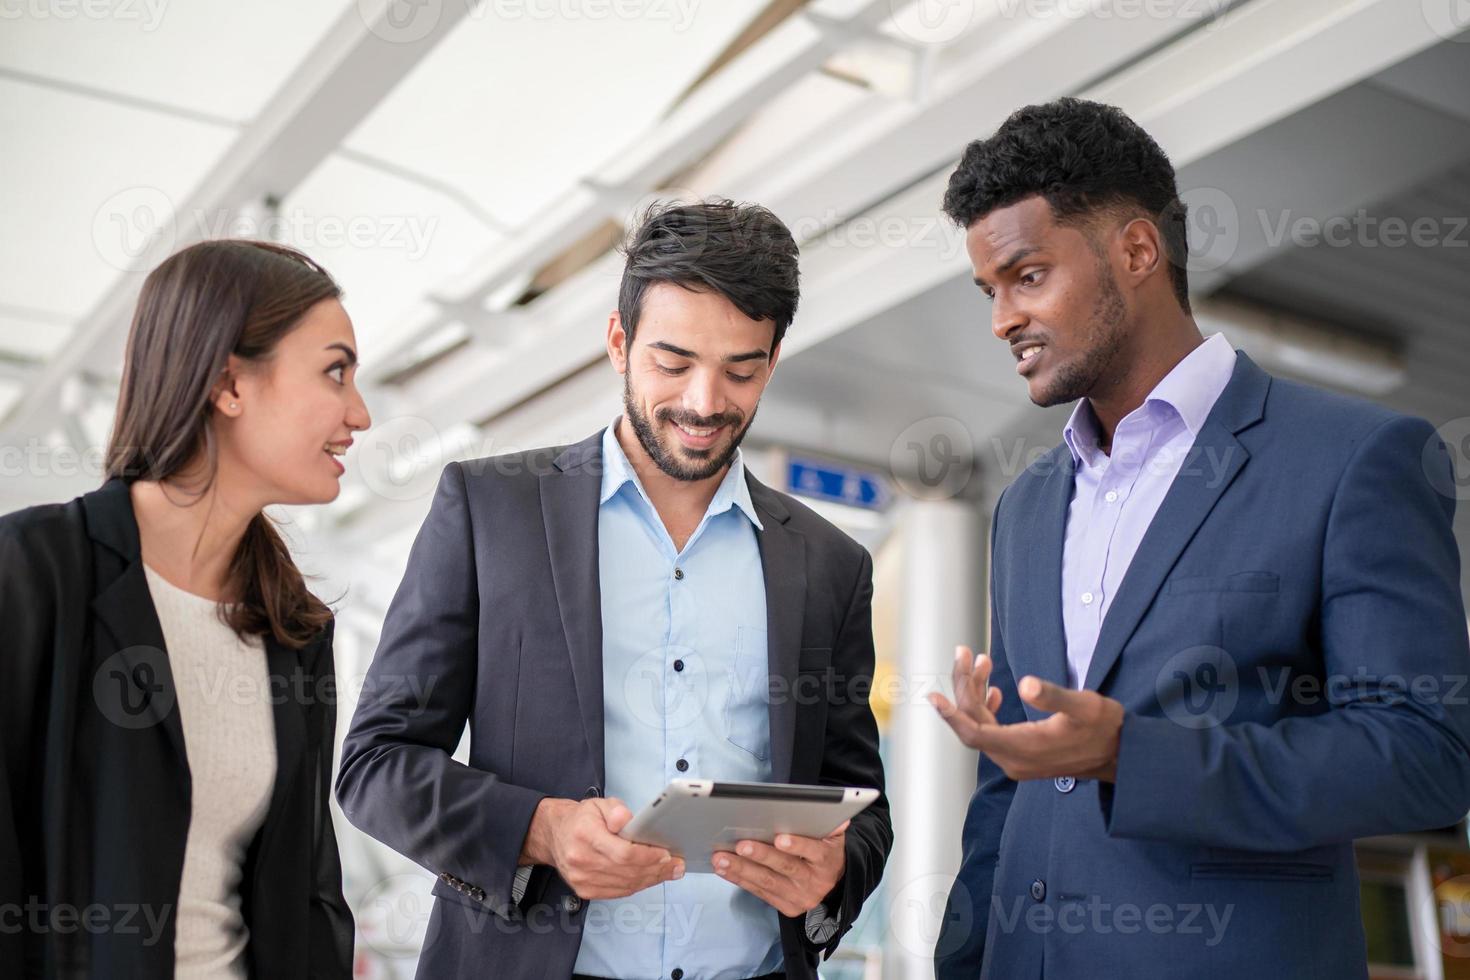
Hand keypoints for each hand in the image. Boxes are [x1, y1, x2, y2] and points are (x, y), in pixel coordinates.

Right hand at [521, 797, 684, 899]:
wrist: (555, 836)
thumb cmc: (580, 819)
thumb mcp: (598, 804)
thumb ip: (616, 810)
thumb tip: (627, 820)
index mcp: (585, 836)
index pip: (623, 853)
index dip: (648, 856)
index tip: (666, 854)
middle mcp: (581, 860)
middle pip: (627, 871)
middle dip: (657, 869)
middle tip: (676, 865)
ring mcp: (582, 879)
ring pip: (625, 884)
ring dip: (651, 879)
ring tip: (669, 871)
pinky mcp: (585, 890)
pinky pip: (618, 892)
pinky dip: (637, 885)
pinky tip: (650, 877)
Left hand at [712, 821, 847, 917]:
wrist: (833, 885)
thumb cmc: (825, 852)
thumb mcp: (834, 837)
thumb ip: (833, 825)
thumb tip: (837, 817)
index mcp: (826, 860)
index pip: (813, 851)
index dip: (797, 845)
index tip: (779, 838)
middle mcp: (814, 882)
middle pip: (785, 867)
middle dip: (761, 856)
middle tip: (740, 845)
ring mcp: (798, 897)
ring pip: (767, 882)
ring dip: (742, 869)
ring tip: (721, 858)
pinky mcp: (785, 906)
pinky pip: (759, 892)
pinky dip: (739, 880)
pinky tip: (723, 869)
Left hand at [929, 645, 1124, 781]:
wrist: (1121, 755)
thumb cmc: (1104, 728)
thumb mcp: (1085, 706)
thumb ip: (1054, 696)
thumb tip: (1027, 684)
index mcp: (1023, 747)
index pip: (973, 733)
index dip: (951, 714)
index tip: (932, 696)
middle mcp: (1013, 758)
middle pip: (974, 722)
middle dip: (966, 686)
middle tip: (966, 652)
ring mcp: (1017, 759)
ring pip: (982, 725)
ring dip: (977, 693)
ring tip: (980, 660)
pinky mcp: (1023, 756)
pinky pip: (993, 732)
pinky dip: (987, 709)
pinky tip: (992, 691)